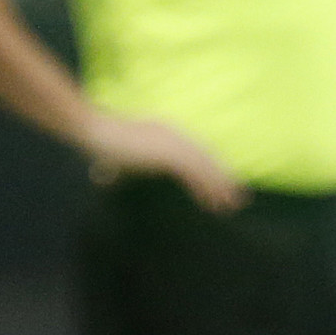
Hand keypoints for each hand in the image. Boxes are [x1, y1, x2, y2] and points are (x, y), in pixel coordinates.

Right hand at [78, 110, 247, 213]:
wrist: (96, 130)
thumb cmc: (98, 141)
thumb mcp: (111, 155)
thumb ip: (114, 165)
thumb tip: (102, 175)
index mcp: (164, 131)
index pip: (195, 151)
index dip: (210, 169)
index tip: (222, 184)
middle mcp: (173, 134)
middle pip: (205, 157)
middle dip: (223, 178)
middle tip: (239, 198)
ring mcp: (172, 142)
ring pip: (204, 166)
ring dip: (220, 186)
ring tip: (232, 204)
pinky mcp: (169, 153)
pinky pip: (194, 172)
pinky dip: (206, 187)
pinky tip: (214, 201)